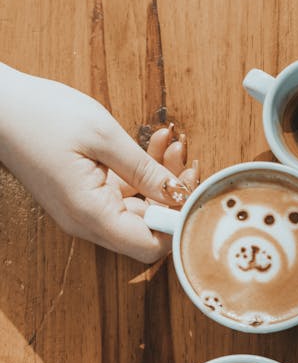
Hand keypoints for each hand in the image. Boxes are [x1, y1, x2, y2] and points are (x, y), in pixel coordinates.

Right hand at [0, 63, 198, 261]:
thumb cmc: (40, 115)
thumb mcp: (103, 136)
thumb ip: (145, 170)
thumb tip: (179, 195)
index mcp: (92, 215)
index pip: (150, 247)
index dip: (178, 225)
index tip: (192, 193)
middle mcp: (88, 222)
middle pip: (148, 227)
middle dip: (173, 194)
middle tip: (184, 157)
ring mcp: (84, 211)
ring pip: (139, 208)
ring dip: (159, 178)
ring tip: (167, 141)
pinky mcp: (83, 196)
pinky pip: (122, 195)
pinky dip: (139, 174)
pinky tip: (150, 144)